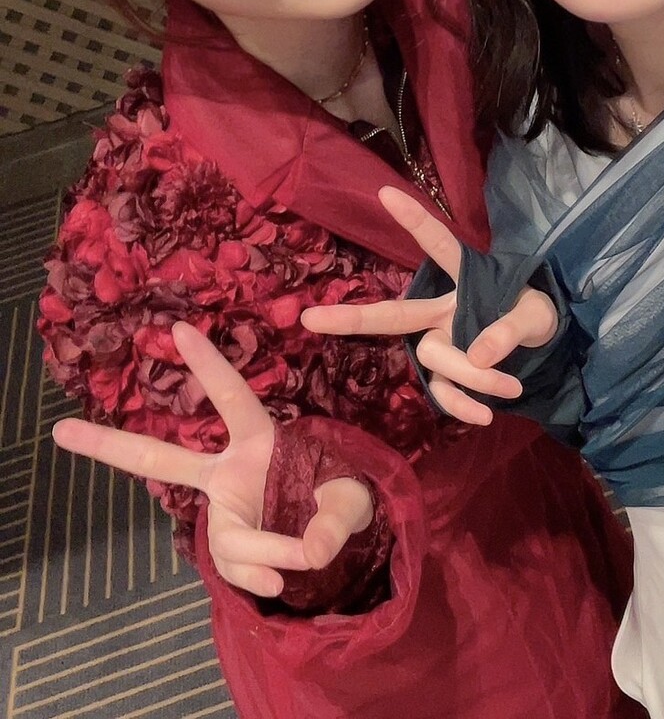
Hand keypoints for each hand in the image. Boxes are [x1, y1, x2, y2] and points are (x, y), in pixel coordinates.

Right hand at [52, 322, 372, 597]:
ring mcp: (223, 510)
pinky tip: (279, 583)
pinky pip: (234, 565)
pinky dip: (258, 575)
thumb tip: (309, 552)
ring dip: (263, 551)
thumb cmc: (339, 500)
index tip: (178, 328)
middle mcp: (229, 472)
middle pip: (161, 457)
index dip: (209, 365)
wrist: (334, 541)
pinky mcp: (227, 545)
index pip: (233, 398)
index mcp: (260, 440)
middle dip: (109, 444)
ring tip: (298, 562)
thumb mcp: (353, 499)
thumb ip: (336, 519)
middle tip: (61, 429)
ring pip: (224, 536)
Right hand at [302, 187, 557, 423]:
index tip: (385, 191)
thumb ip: (511, 329)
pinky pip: (442, 393)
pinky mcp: (445, 376)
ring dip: (474, 377)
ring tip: (511, 387)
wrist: (542, 347)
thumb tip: (480, 355)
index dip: (415, 221)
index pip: (439, 246)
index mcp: (464, 280)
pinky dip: (462, 405)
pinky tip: (484, 416)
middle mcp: (442, 311)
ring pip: (437, 358)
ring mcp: (440, 343)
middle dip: (353, 316)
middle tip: (309, 318)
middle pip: (395, 315)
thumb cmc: (532, 314)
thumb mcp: (536, 314)